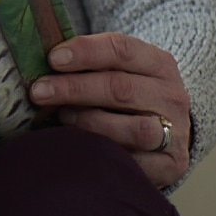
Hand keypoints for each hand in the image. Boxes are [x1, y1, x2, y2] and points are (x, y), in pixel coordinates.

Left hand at [27, 32, 192, 187]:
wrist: (168, 134)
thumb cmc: (128, 98)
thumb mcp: (119, 72)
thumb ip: (90, 66)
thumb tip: (43, 63)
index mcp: (159, 64)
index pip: (123, 50)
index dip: (86, 52)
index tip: (53, 59)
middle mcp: (172, 96)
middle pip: (122, 88)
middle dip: (75, 88)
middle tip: (39, 91)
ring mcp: (176, 132)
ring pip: (134, 128)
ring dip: (91, 122)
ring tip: (62, 118)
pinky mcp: (171, 165)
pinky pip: (138, 163)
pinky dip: (108, 156)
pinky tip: (84, 150)